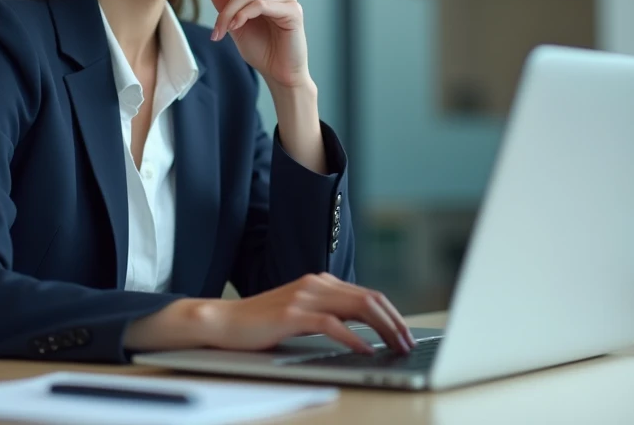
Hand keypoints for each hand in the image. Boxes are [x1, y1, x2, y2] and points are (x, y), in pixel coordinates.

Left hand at [201, 0, 309, 89]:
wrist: (279, 74)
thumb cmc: (261, 50)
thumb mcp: (235, 24)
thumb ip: (225, 3)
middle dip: (223, 5)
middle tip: (216, 28)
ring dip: (230, 13)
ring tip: (224, 31)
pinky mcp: (293, 10)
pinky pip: (260, 4)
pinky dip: (243, 15)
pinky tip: (236, 27)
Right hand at [202, 273, 414, 354]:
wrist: (224, 321)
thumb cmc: (261, 323)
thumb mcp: (300, 313)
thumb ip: (327, 313)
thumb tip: (363, 330)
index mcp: (320, 282)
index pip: (368, 294)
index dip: (392, 314)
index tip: (405, 334)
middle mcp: (315, 284)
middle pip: (369, 299)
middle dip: (395, 322)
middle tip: (409, 344)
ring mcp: (304, 297)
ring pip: (357, 308)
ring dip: (382, 329)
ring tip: (396, 347)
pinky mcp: (292, 314)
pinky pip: (332, 325)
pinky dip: (354, 338)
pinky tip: (365, 350)